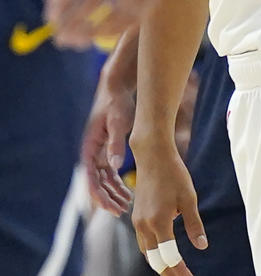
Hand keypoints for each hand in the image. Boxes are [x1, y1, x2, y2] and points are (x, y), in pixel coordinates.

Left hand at [45, 0, 187, 47]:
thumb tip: (53, 5)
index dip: (63, 0)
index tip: (49, 18)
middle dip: (74, 21)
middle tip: (59, 37)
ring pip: (117, 11)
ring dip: (94, 30)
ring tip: (77, 41)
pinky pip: (137, 14)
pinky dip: (117, 27)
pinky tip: (101, 34)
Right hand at [81, 72, 135, 214]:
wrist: (117, 90)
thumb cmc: (116, 104)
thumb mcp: (118, 122)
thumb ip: (116, 143)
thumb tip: (114, 166)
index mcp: (89, 148)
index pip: (91, 179)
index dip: (99, 196)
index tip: (110, 208)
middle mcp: (91, 153)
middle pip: (96, 183)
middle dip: (107, 199)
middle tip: (121, 212)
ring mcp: (98, 153)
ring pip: (104, 181)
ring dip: (113, 194)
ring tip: (127, 206)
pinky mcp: (107, 151)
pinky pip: (110, 173)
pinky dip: (117, 184)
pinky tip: (128, 193)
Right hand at [132, 143, 205, 274]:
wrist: (153, 157)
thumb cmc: (174, 175)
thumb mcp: (189, 199)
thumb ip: (194, 225)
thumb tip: (202, 246)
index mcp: (159, 222)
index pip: (169, 256)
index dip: (179, 269)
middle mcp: (144, 225)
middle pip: (154, 259)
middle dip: (168, 271)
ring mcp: (137, 222)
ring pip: (147, 252)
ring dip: (159, 263)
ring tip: (173, 270)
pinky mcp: (136, 216)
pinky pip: (144, 241)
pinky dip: (153, 251)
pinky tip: (162, 252)